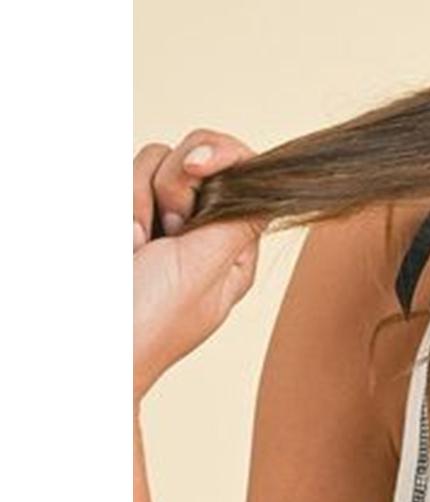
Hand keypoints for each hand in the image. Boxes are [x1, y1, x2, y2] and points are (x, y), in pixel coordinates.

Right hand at [133, 130, 265, 402]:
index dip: (224, 158)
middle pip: (198, 158)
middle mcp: (195, 230)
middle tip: (168, 228)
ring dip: (139, 199)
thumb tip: (273, 186)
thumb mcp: (206, 269)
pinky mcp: (121, 217)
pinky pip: (121, 180)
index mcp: (230, 246)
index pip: (244, 175)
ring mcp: (155, 222)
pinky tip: (121, 243)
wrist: (84, 343)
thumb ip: (238, 221)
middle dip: (174, 182)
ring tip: (137, 245)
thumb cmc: (146, 319)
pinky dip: (118, 206)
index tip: (197, 166)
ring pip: (154, 162)